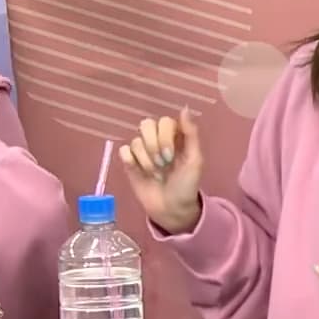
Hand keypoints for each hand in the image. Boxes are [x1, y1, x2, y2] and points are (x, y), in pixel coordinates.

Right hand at [118, 109, 203, 234]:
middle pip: (146, 125)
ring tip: (155, 174)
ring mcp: (143, 152)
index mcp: (175, 137)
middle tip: (163, 164)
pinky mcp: (130, 163)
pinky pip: (124, 151)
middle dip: (153, 146)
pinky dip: (130, 160)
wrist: (172, 210)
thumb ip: (191, 133)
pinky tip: (139, 171)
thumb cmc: (187, 185)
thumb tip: (184, 108)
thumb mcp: (195, 160)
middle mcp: (158, 140)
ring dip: (146, 160)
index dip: (165, 136)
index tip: (172, 155)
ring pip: (136, 141)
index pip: (164, 121)